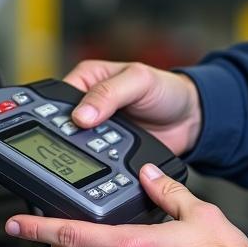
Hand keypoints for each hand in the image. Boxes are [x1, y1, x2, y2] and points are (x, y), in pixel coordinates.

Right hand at [64, 59, 201, 155]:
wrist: (190, 120)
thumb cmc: (167, 90)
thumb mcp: (139, 81)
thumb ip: (110, 93)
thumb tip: (81, 115)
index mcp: (87, 79)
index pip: (58, 98)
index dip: (57, 114)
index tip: (68, 127)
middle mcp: (87, 104)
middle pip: (63, 125)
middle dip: (71, 137)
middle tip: (85, 142)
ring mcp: (96, 131)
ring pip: (76, 147)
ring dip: (85, 154)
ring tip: (100, 153)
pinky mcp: (107, 153)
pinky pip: (95, 163)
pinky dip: (98, 167)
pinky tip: (104, 167)